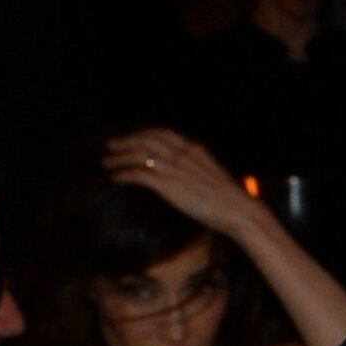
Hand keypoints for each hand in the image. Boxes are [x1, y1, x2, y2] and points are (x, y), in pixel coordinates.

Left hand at [102, 128, 260, 240]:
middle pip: (146, 140)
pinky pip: (138, 174)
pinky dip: (123, 174)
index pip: (163, 134)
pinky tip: (115, 179)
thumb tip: (189, 176)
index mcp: (194, 150)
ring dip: (120, 158)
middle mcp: (182, 154)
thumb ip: (198, 170)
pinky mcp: (167, 184)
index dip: (144, 134)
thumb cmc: (231, 201)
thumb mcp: (214, 177)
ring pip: (138, 155)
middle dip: (126, 141)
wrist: (238, 211)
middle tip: (111, 146)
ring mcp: (174, 168)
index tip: (133, 138)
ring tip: (107, 163)